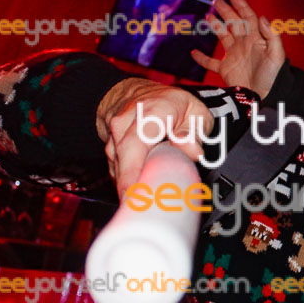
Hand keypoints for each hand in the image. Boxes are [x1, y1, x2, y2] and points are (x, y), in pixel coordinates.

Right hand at [96, 78, 211, 196]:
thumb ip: (194, 132)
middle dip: (129, 187)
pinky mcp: (108, 148)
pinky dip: (127, 182)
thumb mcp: (195, 111)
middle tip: (140, 209)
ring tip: (145, 204)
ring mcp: (113, 135)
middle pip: (122, 158)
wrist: (137, 93)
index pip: (138, 141)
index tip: (138, 193)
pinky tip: (140, 192)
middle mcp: (126, 122)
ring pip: (117, 167)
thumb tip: (193, 152)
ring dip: (130, 187)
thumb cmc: (171, 104)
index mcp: (152, 111)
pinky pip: (116, 170)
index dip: (134, 169)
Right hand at [192, 0, 284, 97]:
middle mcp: (244, 45)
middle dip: (227, 12)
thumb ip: (272, 36)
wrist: (264, 96)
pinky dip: (201, 59)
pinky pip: (211, 63)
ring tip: (208, 16)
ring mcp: (234, 56)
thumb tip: (262, 17)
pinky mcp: (226, 69)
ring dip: (216, 27)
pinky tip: (193, 52)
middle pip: (234, 23)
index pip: (248, 18)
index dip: (241, 6)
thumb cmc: (273, 76)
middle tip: (217, 1)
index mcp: (256, 39)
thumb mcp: (276, 55)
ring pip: (223, 37)